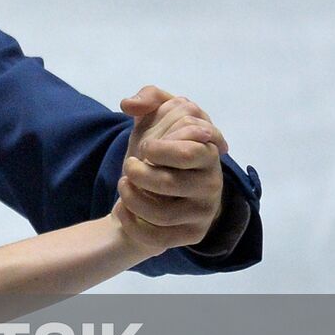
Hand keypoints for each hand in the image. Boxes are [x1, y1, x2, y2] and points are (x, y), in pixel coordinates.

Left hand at [113, 87, 227, 251]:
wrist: (155, 187)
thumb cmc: (160, 148)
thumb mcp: (157, 116)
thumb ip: (149, 97)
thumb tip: (129, 105)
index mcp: (209, 148)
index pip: (191, 148)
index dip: (160, 147)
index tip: (146, 148)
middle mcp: (213, 180)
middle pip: (172, 181)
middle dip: (139, 173)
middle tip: (130, 165)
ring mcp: (204, 210)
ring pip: (163, 212)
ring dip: (131, 196)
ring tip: (125, 184)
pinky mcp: (192, 234)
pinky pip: (159, 237)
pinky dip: (132, 222)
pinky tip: (122, 209)